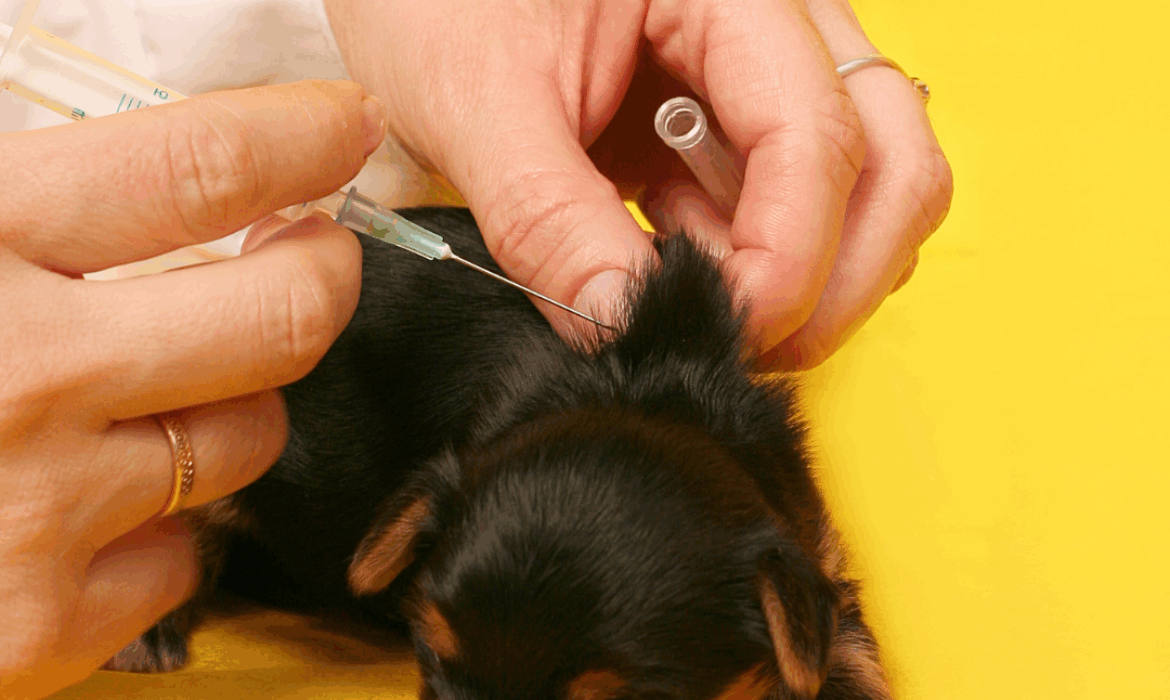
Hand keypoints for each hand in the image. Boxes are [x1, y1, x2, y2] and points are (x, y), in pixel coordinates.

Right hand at [0, 80, 384, 698]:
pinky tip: (95, 496)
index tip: (339, 133)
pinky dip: (161, 524)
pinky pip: (185, 558)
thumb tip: (160, 172)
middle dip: (320, 272)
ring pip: (246, 436)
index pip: (199, 167)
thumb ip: (19, 197)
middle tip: (311, 252)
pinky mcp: (37, 630)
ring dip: (231, 399)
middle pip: (282, 316)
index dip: (300, 141)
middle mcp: (20, 379)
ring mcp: (36, 515)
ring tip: (167, 381)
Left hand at [324, 0, 951, 368]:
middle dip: (839, 275)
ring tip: (700, 294)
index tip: (728, 326)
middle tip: (747, 338)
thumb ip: (547, 215)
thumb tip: (618, 320)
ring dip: (811, 272)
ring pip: (870, 185)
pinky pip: (794, 199)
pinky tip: (682, 262)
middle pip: (893, 160)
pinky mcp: (733, 114)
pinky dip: (756, 255)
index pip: (818, 132)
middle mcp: (775, 21)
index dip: (789, 253)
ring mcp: (765, 70)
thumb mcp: (476, 99)